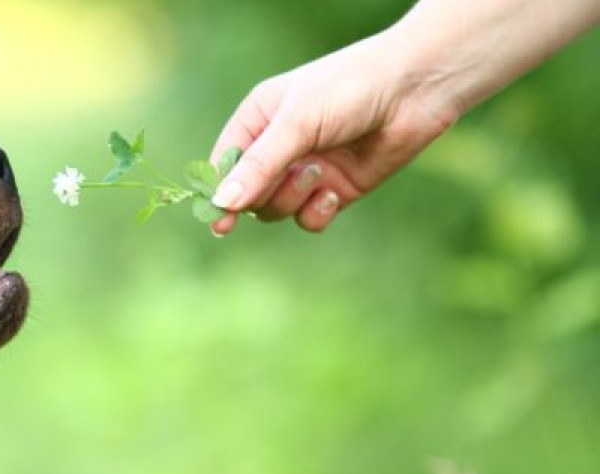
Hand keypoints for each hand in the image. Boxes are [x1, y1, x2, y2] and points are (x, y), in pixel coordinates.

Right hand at [207, 30, 459, 235]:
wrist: (415, 90)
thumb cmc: (350, 89)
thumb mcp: (297, 124)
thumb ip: (259, 166)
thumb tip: (221, 203)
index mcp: (257, 121)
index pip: (223, 165)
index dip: (219, 194)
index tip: (219, 222)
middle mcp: (277, 148)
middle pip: (248, 195)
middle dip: (268, 192)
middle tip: (296, 172)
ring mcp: (305, 171)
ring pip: (276, 210)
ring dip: (294, 198)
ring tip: (321, 173)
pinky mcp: (334, 190)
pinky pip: (308, 219)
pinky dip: (317, 213)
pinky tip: (335, 194)